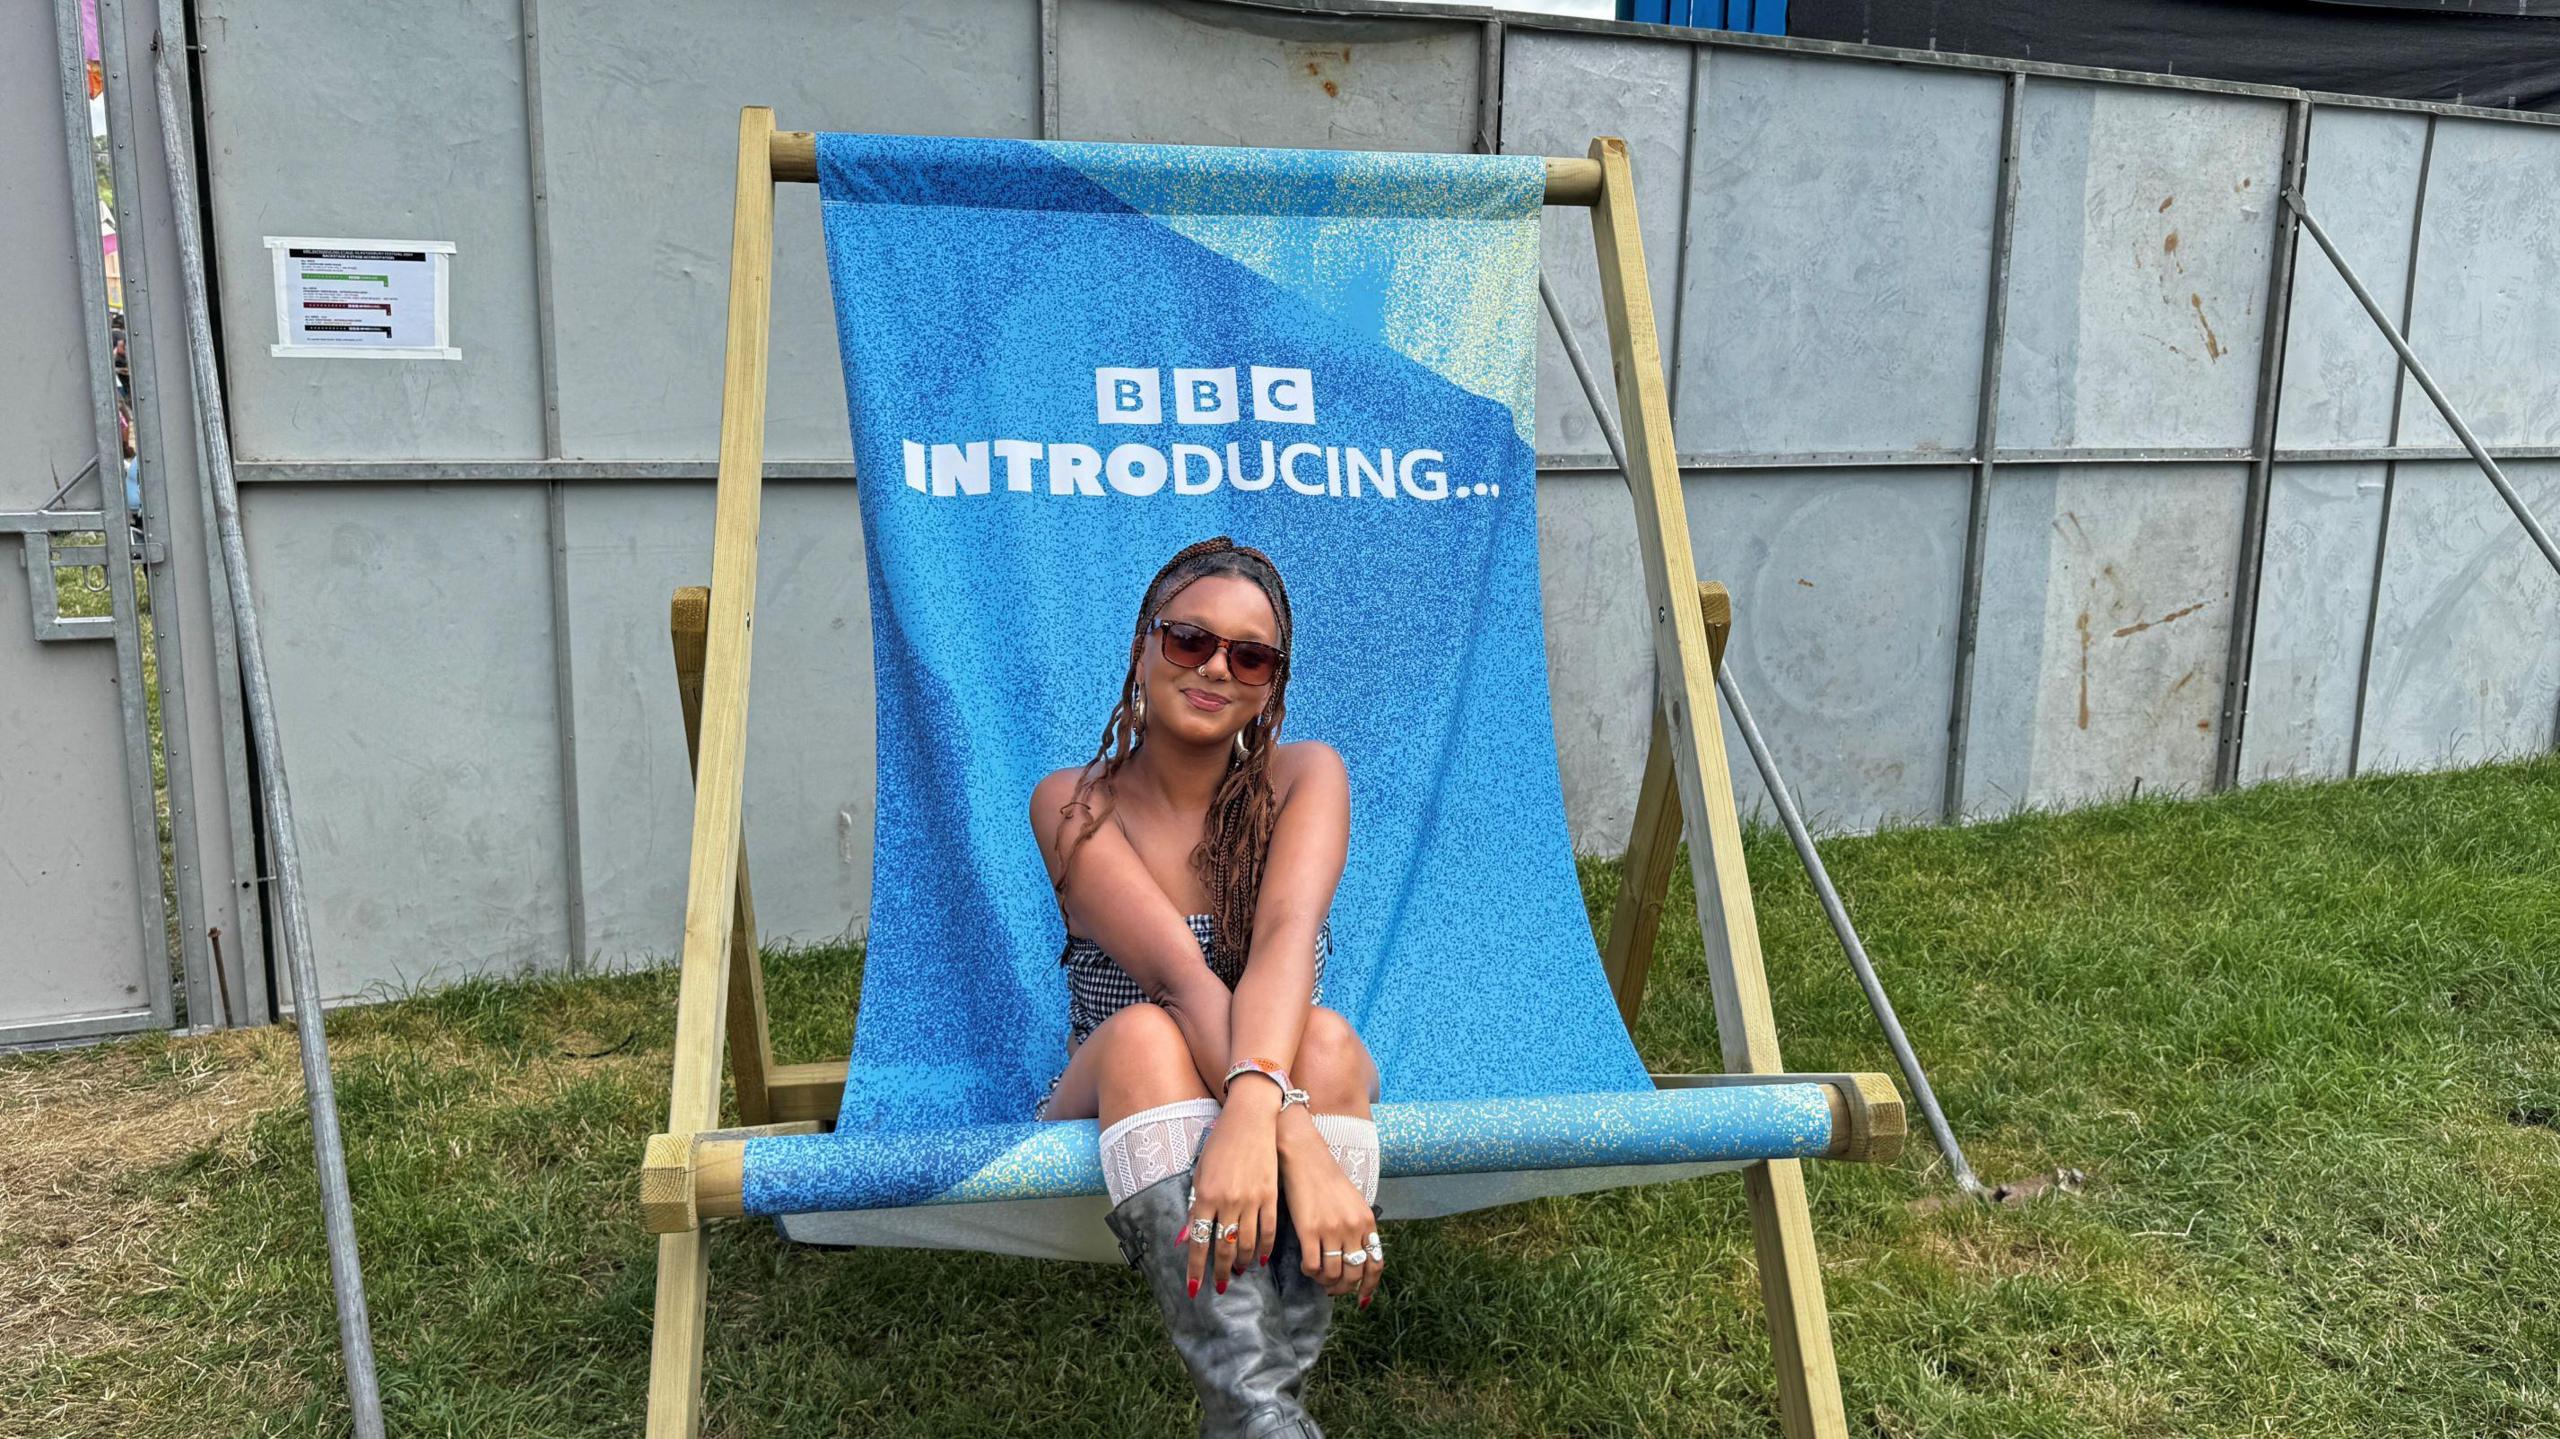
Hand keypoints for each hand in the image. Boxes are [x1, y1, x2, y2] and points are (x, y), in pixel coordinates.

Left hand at [1181, 1087, 1278, 1297]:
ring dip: (1240, 1262)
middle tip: (1218, 1287)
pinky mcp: (1271, 1196)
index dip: (1196, 1269)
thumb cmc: (1220, 1144)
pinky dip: (1264, 1248)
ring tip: (1236, 1273)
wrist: (1251, 1119)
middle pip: (1223, 1248)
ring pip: (1247, 1243)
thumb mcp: (1200, 1172)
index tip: (1194, 1289)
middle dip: (1219, 1271)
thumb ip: (1195, 1207)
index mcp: (1206, 1195)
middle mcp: (1228, 1201)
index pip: (1199, 1242)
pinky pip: (1269, 1230)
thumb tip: (1187, 1239)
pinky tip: (1260, 1259)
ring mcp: (1252, 1199)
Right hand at [1280, 1133, 1383, 1307]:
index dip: (1369, 1286)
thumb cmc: (1327, 1178)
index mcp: (1367, 1222)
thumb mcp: (1353, 1202)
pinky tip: (1306, 1265)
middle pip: (1354, 1274)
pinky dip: (1309, 1272)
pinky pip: (1312, 1265)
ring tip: (1318, 1276)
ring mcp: (1331, 1230)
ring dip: (1325, 1282)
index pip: (1376, 1264)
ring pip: (1332, 1274)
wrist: (1305, 1156)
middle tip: (1333, 1289)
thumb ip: (1358, 1227)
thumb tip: (1356, 1257)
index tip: (1362, 1298)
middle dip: (1343, 1288)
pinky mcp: (1308, 1230)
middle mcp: (1352, 1228)